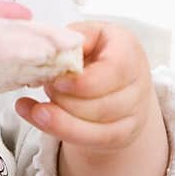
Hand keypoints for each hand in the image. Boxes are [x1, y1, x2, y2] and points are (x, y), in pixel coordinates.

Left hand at [14, 21, 157, 154]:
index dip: (83, 82)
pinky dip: (59, 131)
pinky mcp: (122, 134)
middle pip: (102, 105)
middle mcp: (138, 83)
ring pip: (96, 127)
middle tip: (45, 90)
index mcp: (128, 50)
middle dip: (66, 101)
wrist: (113, 79)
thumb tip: (55, 52)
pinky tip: (36, 117)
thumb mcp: (85, 35)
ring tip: (37, 108)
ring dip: (60, 119)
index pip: (114, 71)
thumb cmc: (96, 52)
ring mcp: (134, 113)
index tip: (57, 82)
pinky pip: (90, 140)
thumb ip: (73, 40)